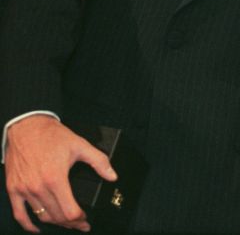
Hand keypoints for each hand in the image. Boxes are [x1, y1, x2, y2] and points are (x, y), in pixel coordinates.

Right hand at [5, 115, 115, 232]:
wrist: (27, 127)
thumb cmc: (52, 136)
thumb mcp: (80, 145)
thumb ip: (99, 161)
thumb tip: (112, 176)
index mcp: (55, 178)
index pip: (69, 211)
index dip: (80, 219)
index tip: (86, 219)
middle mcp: (38, 187)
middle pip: (57, 216)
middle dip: (71, 223)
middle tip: (80, 224)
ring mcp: (24, 189)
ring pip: (41, 215)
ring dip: (55, 223)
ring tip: (66, 223)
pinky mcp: (13, 188)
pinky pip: (19, 213)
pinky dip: (28, 224)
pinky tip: (37, 228)